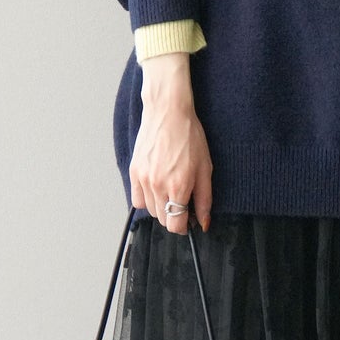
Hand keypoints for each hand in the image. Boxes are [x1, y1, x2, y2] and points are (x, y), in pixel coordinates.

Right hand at [130, 52, 212, 233]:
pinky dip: (146, 199)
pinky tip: (157, 187)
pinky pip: (137, 199)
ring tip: (170, 190)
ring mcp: (143, 179)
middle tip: (183, 201)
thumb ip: (204, 199)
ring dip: (161, 207)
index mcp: (178, 186)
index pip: (175, 225)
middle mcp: (157, 185)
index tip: (189, 220)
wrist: (168, 113)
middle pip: (163, 219)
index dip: (184, 226)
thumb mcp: (205, 168)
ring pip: (150, 211)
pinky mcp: (134, 172)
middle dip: (174, 216)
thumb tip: (204, 222)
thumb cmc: (189, 136)